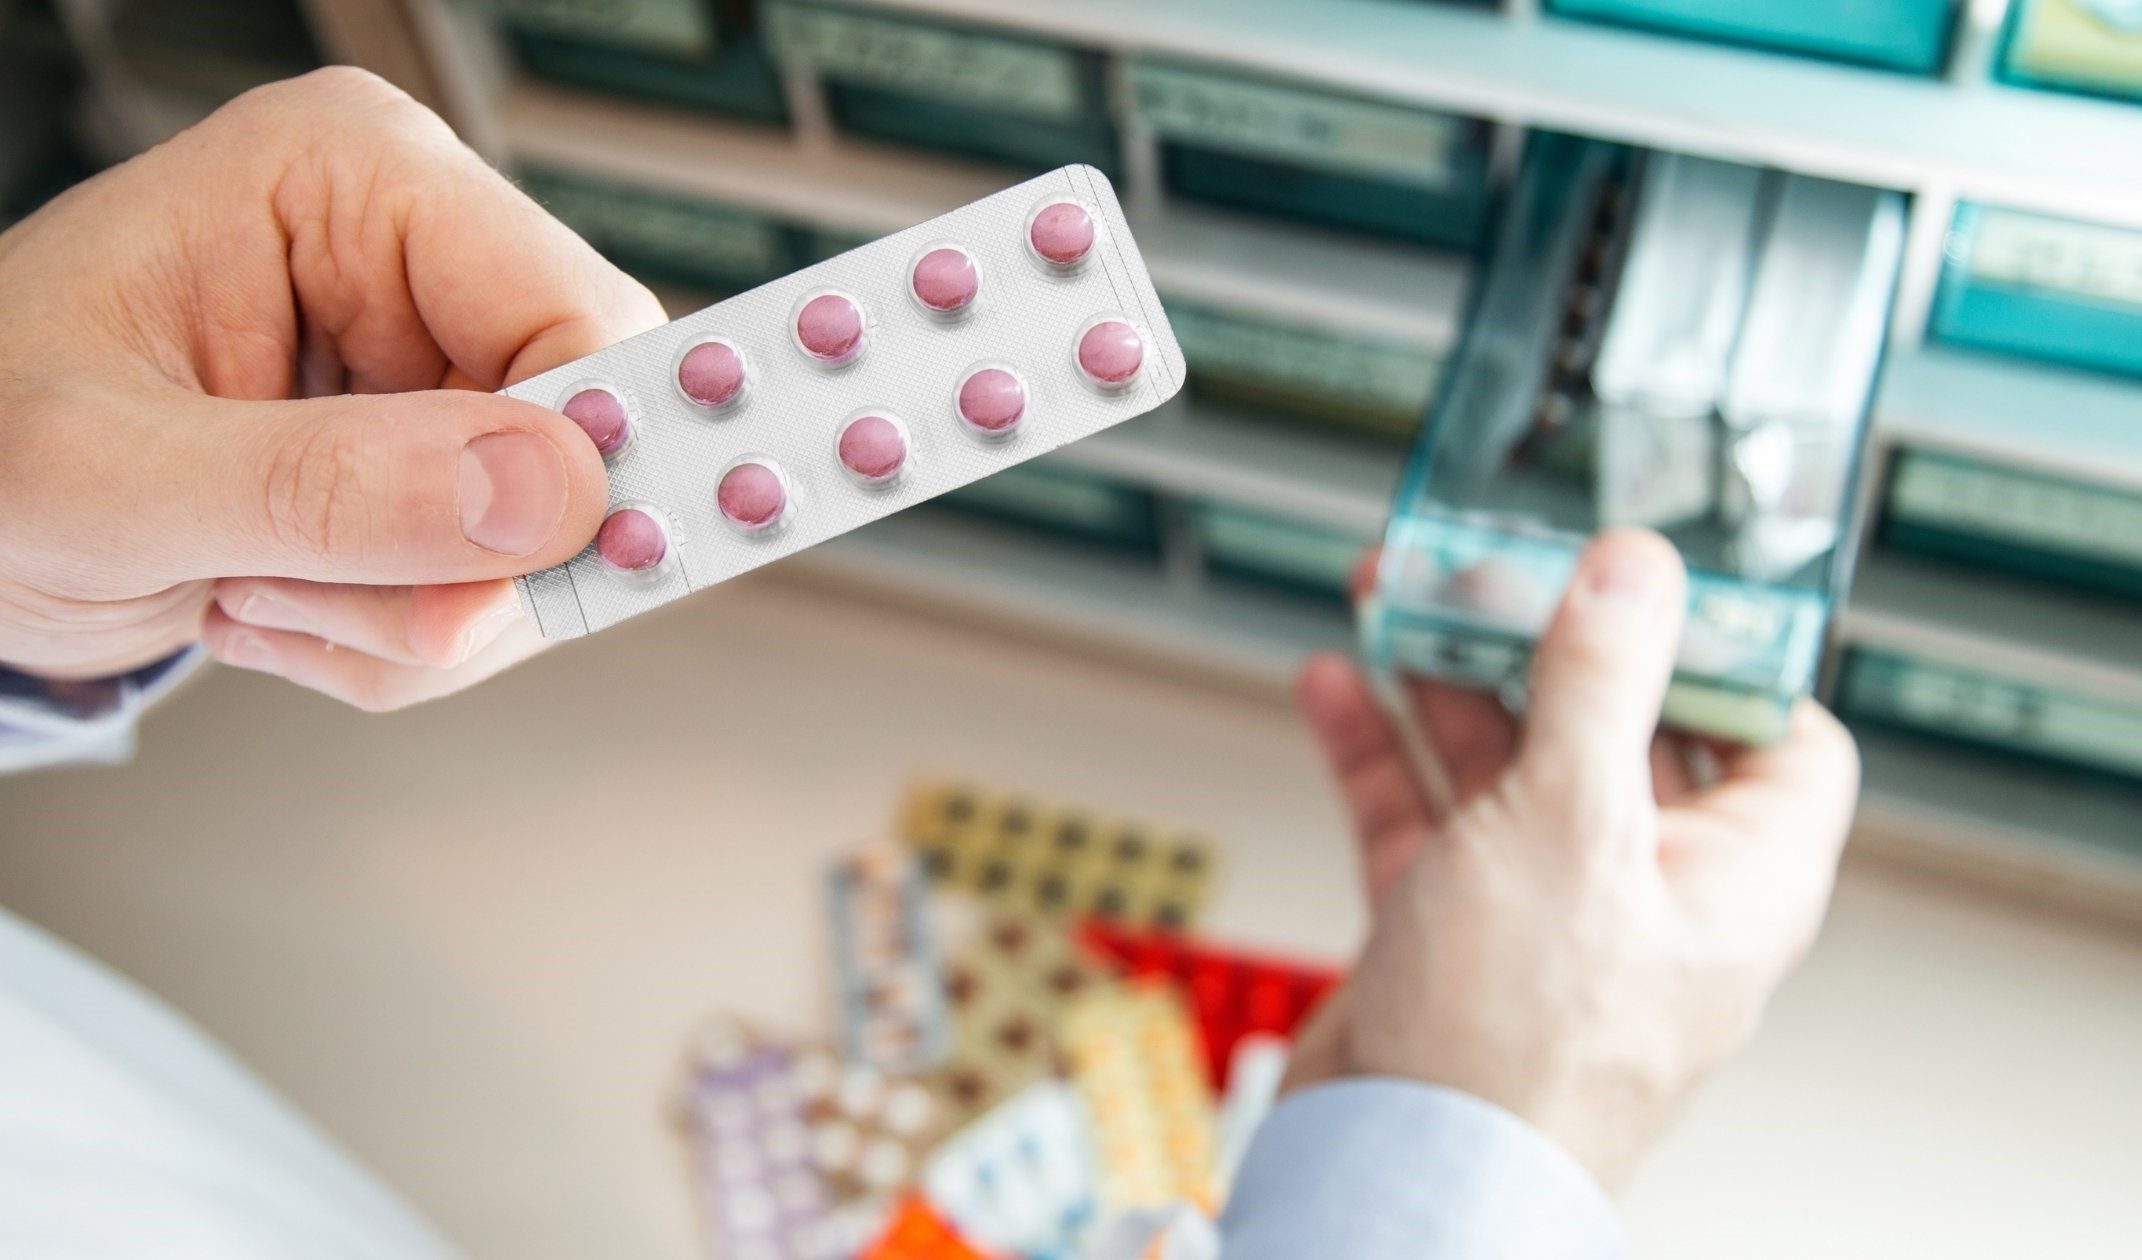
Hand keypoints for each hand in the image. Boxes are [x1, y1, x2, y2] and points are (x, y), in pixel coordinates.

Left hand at [0, 68, 665, 707]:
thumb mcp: (110, 477)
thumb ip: (328, 488)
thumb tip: (541, 495)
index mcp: (351, 179)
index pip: (573, 315)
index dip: (579, 464)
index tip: (531, 577)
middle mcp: (415, 256)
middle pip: (584, 442)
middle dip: (471, 568)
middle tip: (334, 604)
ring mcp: (430, 360)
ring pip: (552, 536)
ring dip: (418, 615)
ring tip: (264, 595)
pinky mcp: (433, 455)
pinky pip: (501, 583)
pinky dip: (403, 634)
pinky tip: (286, 602)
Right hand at [1287, 530, 1858, 1186]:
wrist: (1397, 1172)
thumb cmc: (1519, 1049)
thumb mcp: (1572, 825)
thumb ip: (1600, 684)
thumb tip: (1635, 572)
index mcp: (1735, 876)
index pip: (1775, 733)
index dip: (1723, 646)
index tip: (1651, 574)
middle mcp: (1649, 889)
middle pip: (1619, 726)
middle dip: (1549, 639)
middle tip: (1493, 565)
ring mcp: (1545, 909)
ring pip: (1508, 761)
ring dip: (1451, 677)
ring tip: (1398, 595)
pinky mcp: (1453, 926)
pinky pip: (1423, 815)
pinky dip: (1380, 748)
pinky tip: (1338, 686)